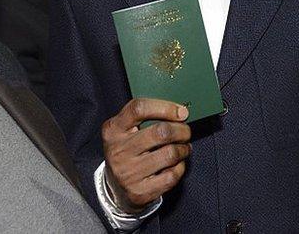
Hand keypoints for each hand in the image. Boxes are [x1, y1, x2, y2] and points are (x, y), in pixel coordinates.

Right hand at [102, 98, 190, 212]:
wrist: (115, 187)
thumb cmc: (127, 151)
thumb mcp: (125, 129)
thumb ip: (145, 117)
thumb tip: (180, 112)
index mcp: (113, 130)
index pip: (139, 108)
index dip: (165, 107)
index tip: (181, 112)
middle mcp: (118, 151)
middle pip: (160, 132)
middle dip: (181, 130)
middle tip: (185, 132)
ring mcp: (128, 173)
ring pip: (170, 154)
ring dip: (184, 149)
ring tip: (183, 148)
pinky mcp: (139, 192)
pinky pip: (171, 176)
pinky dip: (180, 168)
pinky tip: (176, 164)